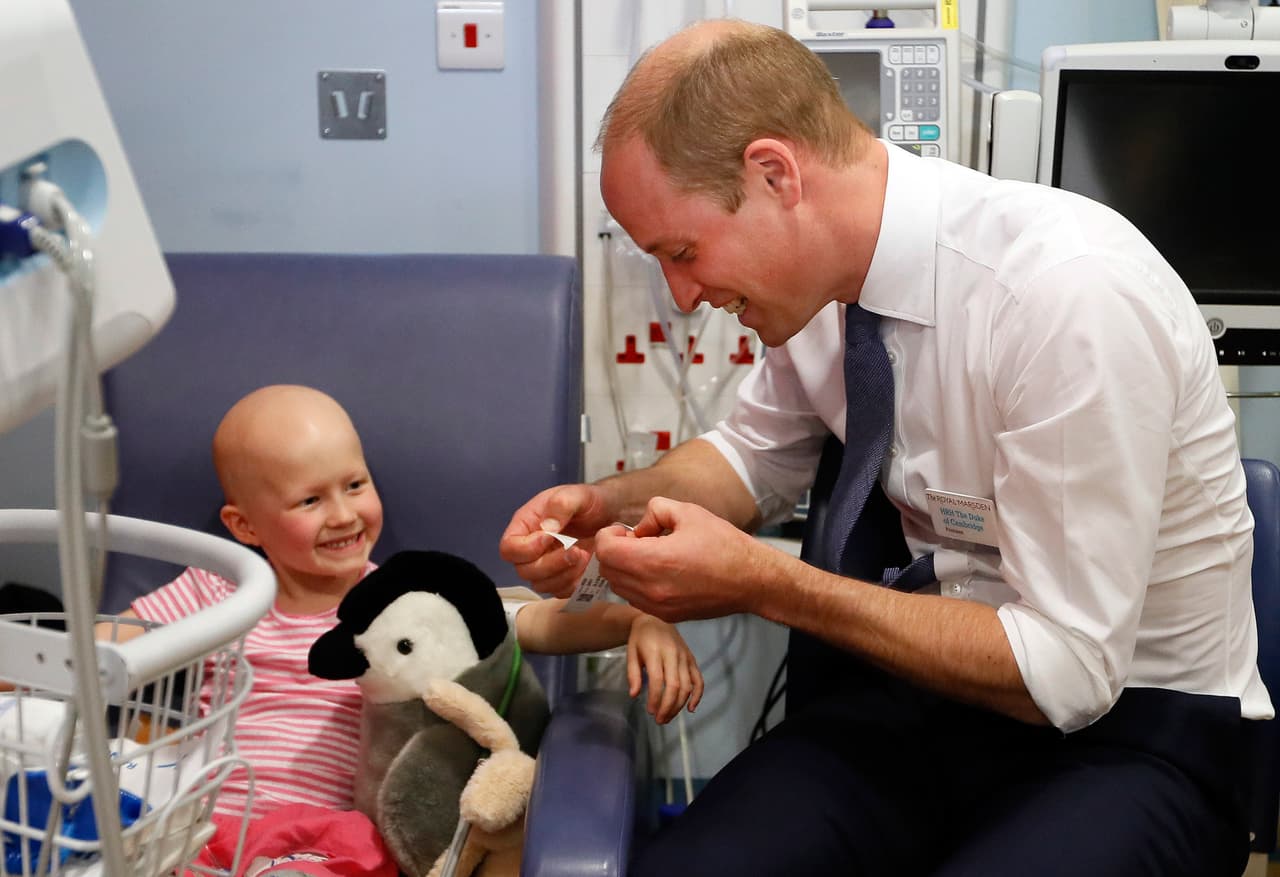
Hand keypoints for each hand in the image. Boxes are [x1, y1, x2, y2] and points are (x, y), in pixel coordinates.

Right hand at [498, 484, 612, 596]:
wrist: (611, 514)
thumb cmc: (590, 501)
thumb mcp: (577, 494)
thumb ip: (561, 506)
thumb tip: (547, 528)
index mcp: (526, 525)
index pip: (509, 548)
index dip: (526, 549)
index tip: (550, 538)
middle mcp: (531, 548)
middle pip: (524, 570)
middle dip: (551, 564)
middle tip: (576, 550)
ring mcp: (546, 565)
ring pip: (541, 584)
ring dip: (564, 575)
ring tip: (584, 556)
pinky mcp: (562, 577)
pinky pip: (560, 591)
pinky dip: (574, 583)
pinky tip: (588, 565)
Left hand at [596, 497, 764, 622]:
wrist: (750, 580)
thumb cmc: (724, 545)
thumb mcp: (688, 512)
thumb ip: (654, 511)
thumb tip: (639, 528)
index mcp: (653, 561)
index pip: (604, 549)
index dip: (608, 535)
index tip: (624, 530)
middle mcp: (650, 588)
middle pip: (607, 569)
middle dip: (614, 551)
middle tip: (635, 540)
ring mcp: (657, 606)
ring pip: (618, 587)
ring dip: (623, 569)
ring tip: (647, 556)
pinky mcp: (666, 616)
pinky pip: (635, 599)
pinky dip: (636, 584)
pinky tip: (658, 572)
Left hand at [626, 614, 703, 723]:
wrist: (656, 618)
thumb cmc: (640, 638)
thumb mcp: (631, 653)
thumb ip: (632, 674)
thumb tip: (634, 695)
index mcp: (655, 651)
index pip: (657, 680)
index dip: (655, 698)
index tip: (650, 711)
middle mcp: (673, 654)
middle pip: (674, 685)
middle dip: (668, 706)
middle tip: (660, 720)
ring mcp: (684, 657)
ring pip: (687, 686)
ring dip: (679, 705)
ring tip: (668, 717)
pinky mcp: (691, 659)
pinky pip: (699, 679)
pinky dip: (697, 695)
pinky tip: (690, 708)